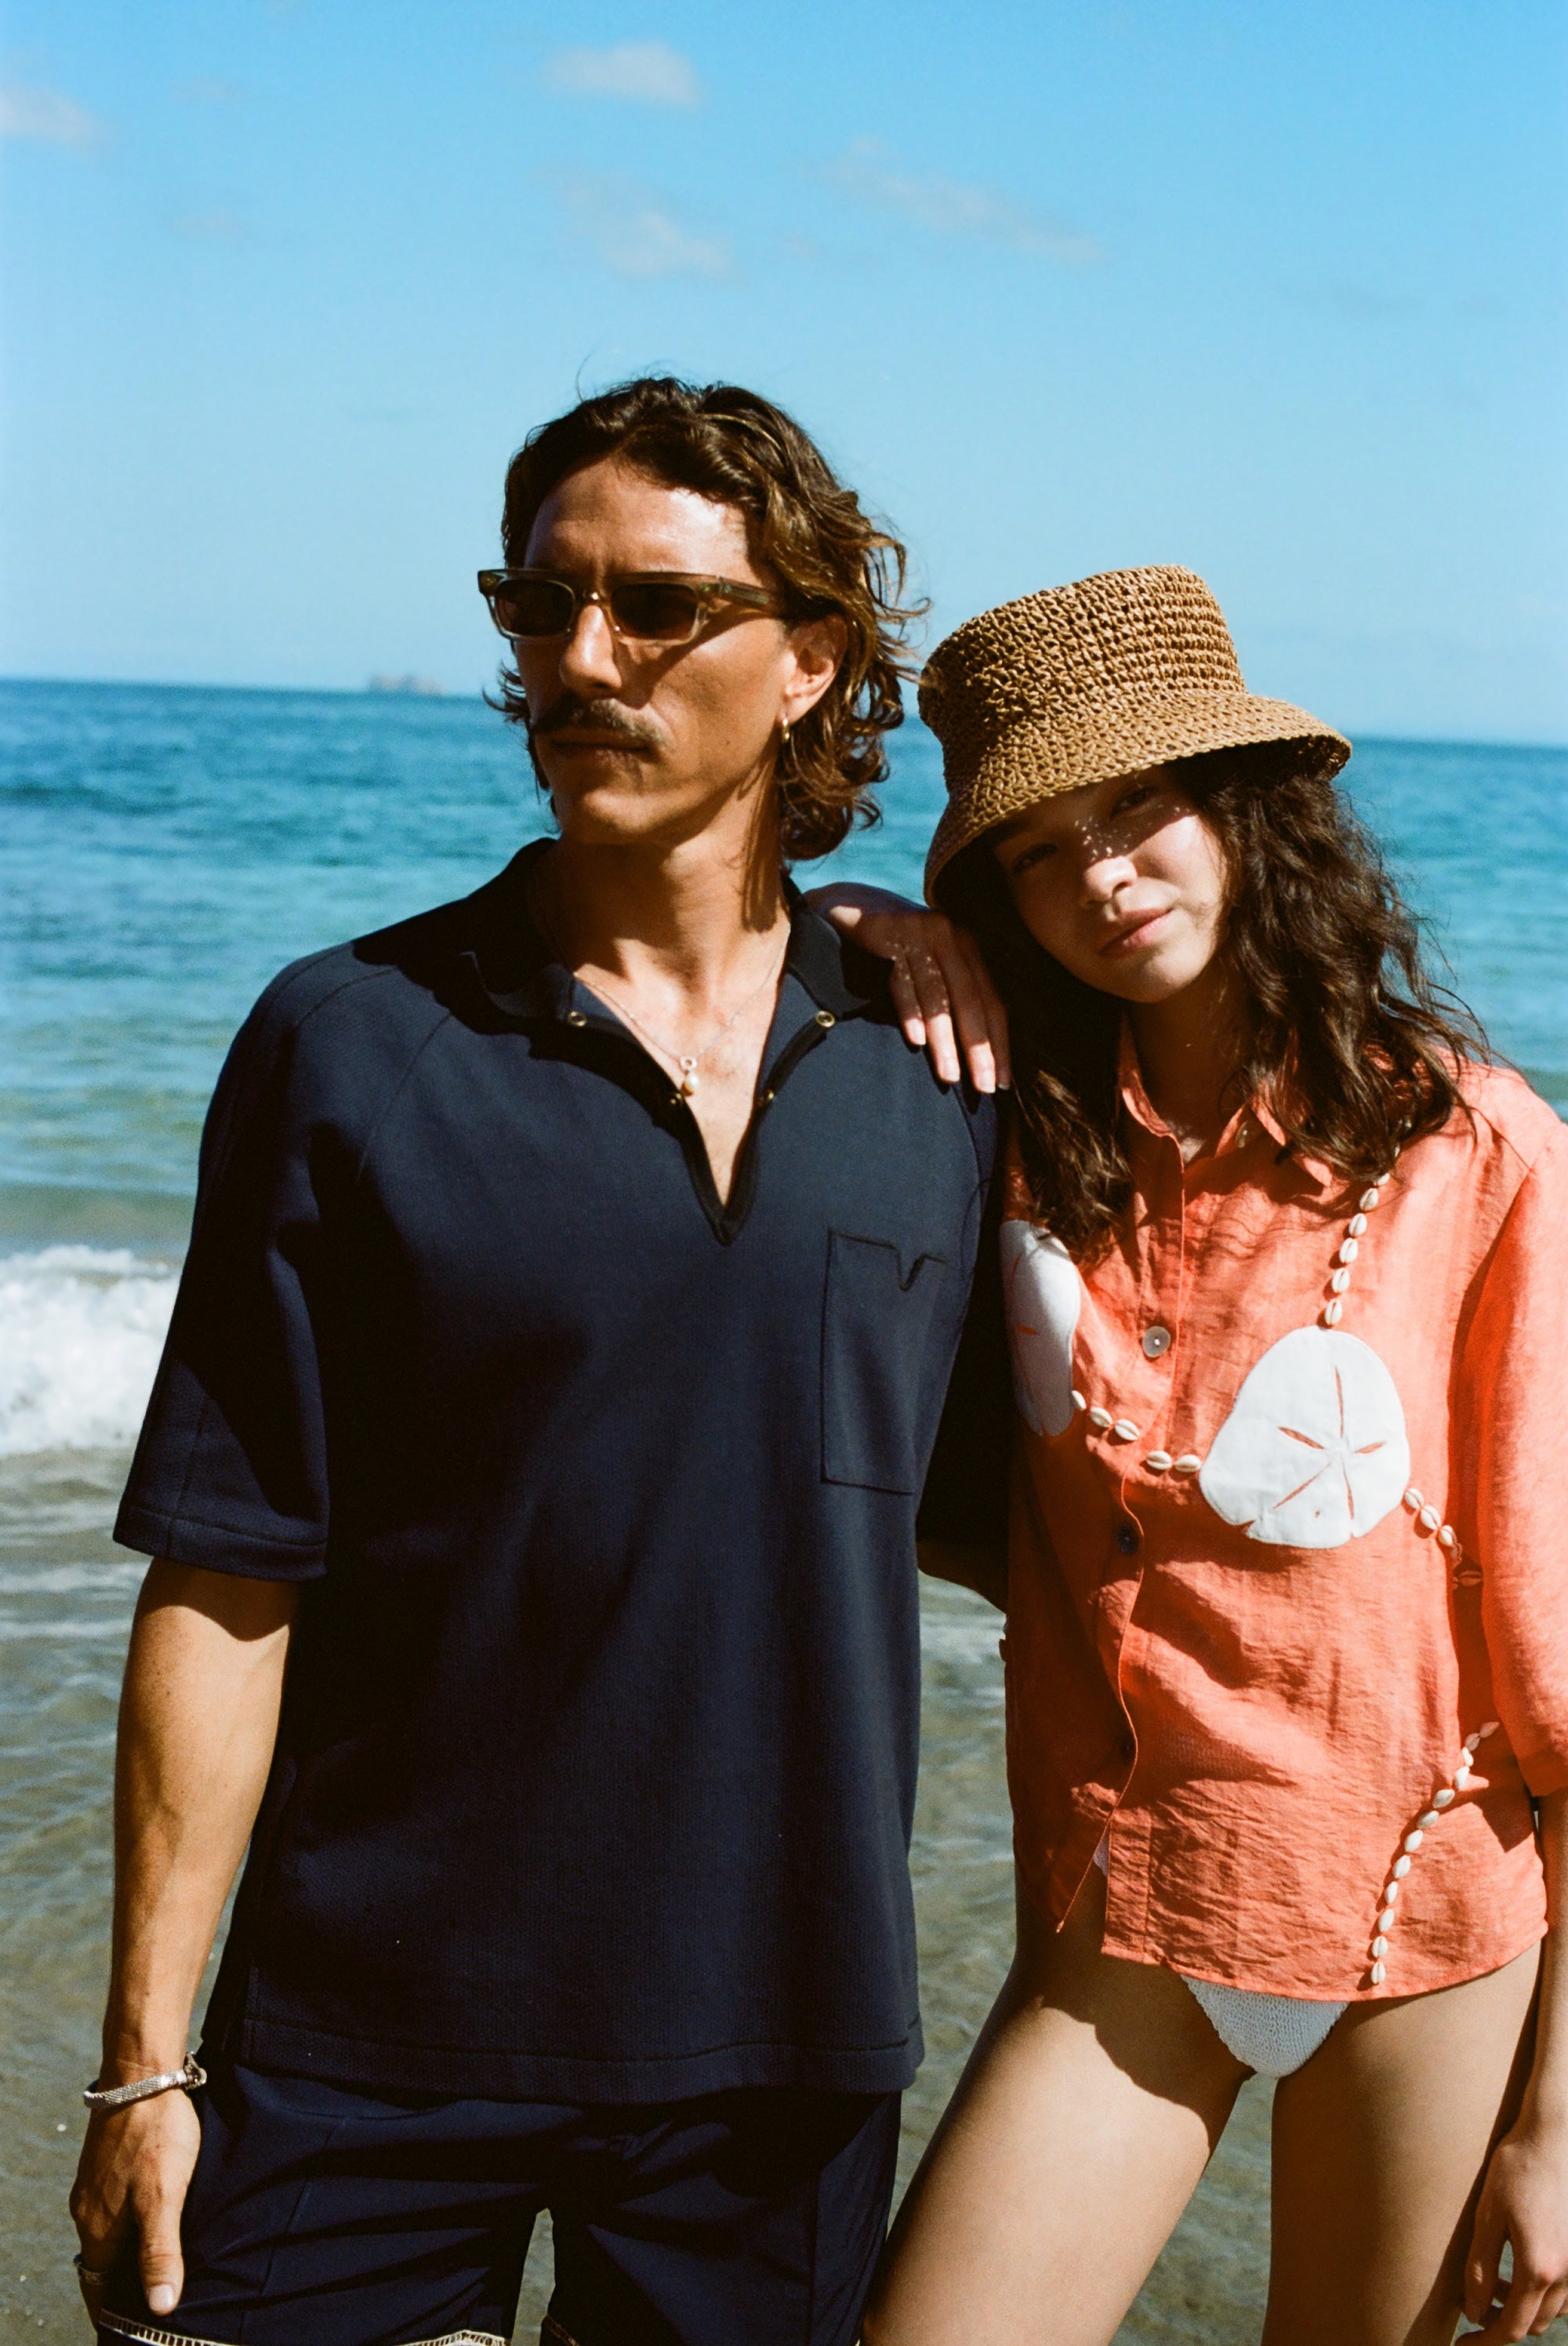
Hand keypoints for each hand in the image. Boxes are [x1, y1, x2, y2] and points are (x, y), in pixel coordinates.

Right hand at [70, 2089, 201, 2326]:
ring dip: (130, 2250)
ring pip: (110, 2232)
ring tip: (163, 2262)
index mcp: (97, 2228)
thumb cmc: (156, 2133)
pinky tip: (159, 2215)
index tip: (137, 2326)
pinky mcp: (107, 2163)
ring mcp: (95, 2185)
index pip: (98, 2287)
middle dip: (124, 2283)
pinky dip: (132, 2221)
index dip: (114, 2308)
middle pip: (103, 2262)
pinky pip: (116, 2206)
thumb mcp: (164, 2197)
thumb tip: (161, 2308)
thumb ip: (160, 2252)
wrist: (142, 2072)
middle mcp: (88, 2210)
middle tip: (159, 2297)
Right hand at [803, 885, 1010, 1093]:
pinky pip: (903, 979)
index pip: (992, 1002)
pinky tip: (916, 1040)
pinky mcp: (888, 933)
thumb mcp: (928, 965)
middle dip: (979, 1047)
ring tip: (950, 1076)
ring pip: (939, 994)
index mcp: (967, 948)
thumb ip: (950, 996)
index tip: (1002, 1084)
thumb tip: (971, 1055)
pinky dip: (911, 1010)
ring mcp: (920, 932)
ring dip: (946, 1039)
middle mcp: (950, 936)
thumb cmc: (892, 947)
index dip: (999, 1043)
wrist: (847, 904)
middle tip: (983, 1087)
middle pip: (971, 1000)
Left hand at [1463, 2118, 1567, 2339]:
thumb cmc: (1516, 2169)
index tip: (1461, 2342)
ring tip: (1494, 2283)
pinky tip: (1521, 2268)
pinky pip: (1564, 2293)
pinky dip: (1541, 2292)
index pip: (1510, 2328)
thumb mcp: (1487, 2216)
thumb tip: (1471, 2311)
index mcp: (1539, 2268)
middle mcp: (1566, 2275)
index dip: (1484, 2341)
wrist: (1555, 2137)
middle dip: (1501, 2322)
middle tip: (1473, 2304)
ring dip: (1522, 2307)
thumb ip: (1479, 2268)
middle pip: (1532, 2325)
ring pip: (1550, 2311)